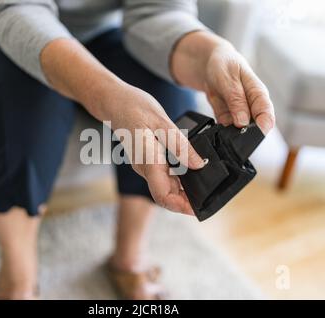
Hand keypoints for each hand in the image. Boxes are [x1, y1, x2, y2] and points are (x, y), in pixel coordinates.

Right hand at [106, 84, 204, 214]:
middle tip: (210, 197)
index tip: (199, 208)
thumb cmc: (134, 107)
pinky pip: (164, 175)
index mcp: (148, 162)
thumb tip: (199, 164)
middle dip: (187, 201)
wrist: (114, 101)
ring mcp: (145, 166)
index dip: (182, 207)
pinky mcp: (148, 160)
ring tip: (206, 185)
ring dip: (184, 190)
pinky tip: (193, 170)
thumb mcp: (162, 122)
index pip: (163, 196)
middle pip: (166, 195)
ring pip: (166, 187)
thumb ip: (180, 145)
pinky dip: (179, 178)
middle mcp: (145, 168)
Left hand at [171, 31, 274, 133]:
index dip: (262, 127)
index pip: (267, 114)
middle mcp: (251, 106)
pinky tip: (215, 126)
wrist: (208, 63)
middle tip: (233, 133)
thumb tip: (243, 122)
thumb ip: (236, 100)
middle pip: (254, 127)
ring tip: (221, 128)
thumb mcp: (228, 78)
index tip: (253, 135)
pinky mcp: (227, 117)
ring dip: (230, 132)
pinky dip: (220, 129)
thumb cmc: (223, 64)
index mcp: (258, 93)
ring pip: (239, 130)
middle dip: (244, 133)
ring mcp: (239, 113)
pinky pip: (225, 128)